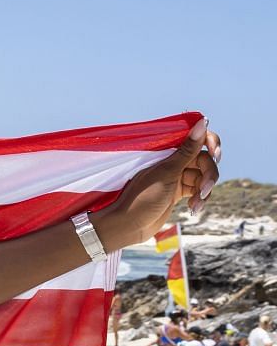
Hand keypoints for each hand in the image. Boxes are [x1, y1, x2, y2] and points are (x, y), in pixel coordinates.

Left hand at [96, 121, 221, 248]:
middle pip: (205, 161)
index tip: (215, 155)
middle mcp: (173, 162)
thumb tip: (203, 121)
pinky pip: (198, 190)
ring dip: (205, 190)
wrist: (129, 225)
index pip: (198, 139)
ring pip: (203, 177)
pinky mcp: (178, 192)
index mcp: (168, 151)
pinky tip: (194, 209)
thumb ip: (188, 149)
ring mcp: (176, 177)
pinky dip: (200, 198)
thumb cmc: (143, 197)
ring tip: (196, 205)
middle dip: (209, 175)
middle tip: (204, 190)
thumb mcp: (168, 172)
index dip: (211, 144)